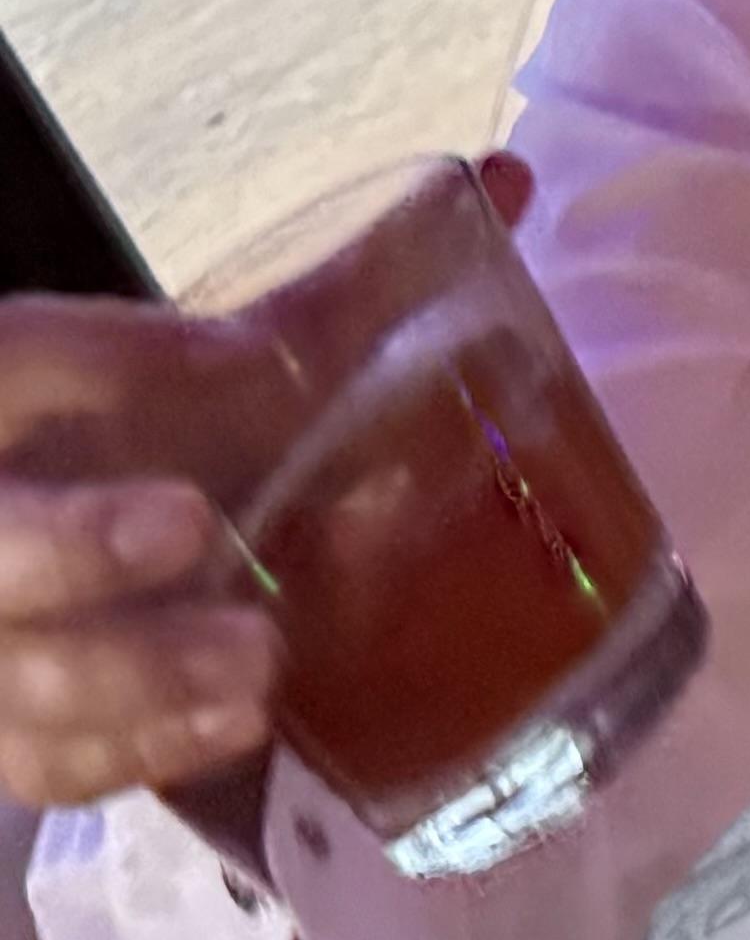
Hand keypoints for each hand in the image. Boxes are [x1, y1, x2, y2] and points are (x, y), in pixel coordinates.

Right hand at [0, 157, 527, 821]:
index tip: (237, 353)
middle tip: (191, 528)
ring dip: (129, 677)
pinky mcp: (21, 724)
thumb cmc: (160, 436)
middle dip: (74, 543)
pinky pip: (51, 760)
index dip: (109, 354)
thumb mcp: (208, 361)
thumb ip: (333, 293)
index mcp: (14, 397)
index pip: (18, 359)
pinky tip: (236, 727)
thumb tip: (509, 179)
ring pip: (19, 677)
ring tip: (256, 663)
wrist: (54, 531)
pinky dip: (139, 753)